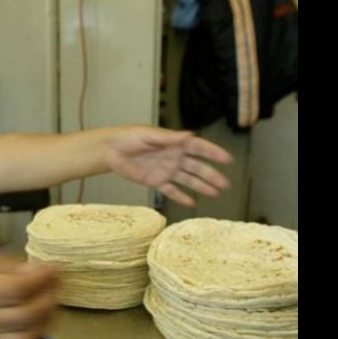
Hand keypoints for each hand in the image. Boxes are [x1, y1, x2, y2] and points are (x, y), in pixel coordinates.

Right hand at [0, 253, 58, 338]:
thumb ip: (1, 265)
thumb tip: (33, 269)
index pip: (14, 290)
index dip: (40, 278)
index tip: (53, 268)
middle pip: (25, 316)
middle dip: (49, 298)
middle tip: (55, 284)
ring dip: (45, 323)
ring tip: (47, 304)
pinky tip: (33, 324)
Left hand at [102, 125, 232, 206]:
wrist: (110, 150)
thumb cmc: (129, 137)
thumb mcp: (149, 135)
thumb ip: (169, 138)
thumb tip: (189, 135)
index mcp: (174, 143)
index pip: (198, 148)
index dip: (213, 153)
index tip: (227, 159)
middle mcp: (174, 157)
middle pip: (197, 167)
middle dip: (211, 175)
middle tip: (225, 184)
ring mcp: (166, 170)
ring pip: (188, 180)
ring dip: (201, 187)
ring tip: (216, 194)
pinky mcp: (155, 181)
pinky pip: (171, 191)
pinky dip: (180, 197)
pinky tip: (192, 204)